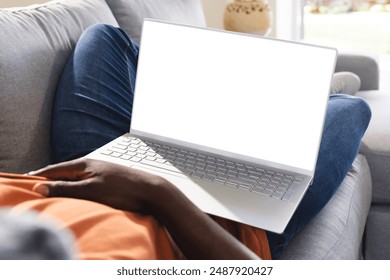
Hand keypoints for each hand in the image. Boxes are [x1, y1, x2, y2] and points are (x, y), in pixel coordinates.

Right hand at [29, 158, 173, 214]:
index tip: (28, 180)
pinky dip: (77, 189)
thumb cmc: (123, 190)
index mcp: (85, 164)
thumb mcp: (90, 191)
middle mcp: (92, 165)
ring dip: (64, 185)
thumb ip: (65, 189)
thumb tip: (40, 186)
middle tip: (38, 188)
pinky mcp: (108, 181)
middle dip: (51, 179)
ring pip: (76, 178)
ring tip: (54, 192)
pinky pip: (86, 183)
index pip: (56, 168)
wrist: (151, 191)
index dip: (40, 175)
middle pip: (65, 172)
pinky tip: (78, 194)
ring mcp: (101, 172)